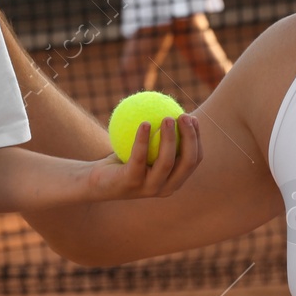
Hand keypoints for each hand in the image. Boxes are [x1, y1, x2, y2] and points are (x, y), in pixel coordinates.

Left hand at [83, 114, 201, 201]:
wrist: (97, 180)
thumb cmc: (125, 161)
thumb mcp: (146, 149)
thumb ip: (160, 136)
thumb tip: (173, 108)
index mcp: (174, 181)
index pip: (194, 160)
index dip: (197, 138)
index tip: (193, 118)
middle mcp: (166, 188)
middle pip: (187, 162)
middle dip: (190, 138)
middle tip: (184, 116)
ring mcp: (149, 188)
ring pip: (166, 162)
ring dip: (169, 138)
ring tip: (167, 118)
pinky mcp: (131, 183)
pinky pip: (139, 157)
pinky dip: (142, 139)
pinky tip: (144, 123)